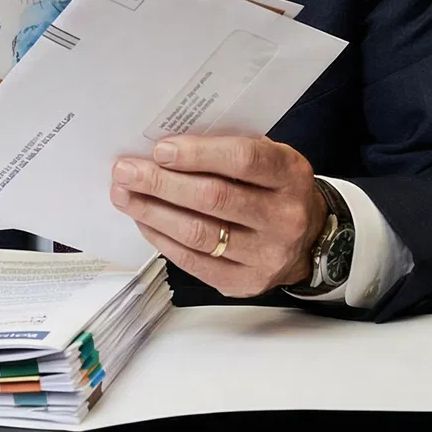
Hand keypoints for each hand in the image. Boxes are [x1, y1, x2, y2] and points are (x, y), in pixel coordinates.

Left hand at [108, 135, 325, 297]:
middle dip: (162, 183)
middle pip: (214, 198)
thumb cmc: (272, 188)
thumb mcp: (266, 158)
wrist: (307, 239)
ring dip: (153, 212)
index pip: (244, 160)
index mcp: (291, 175)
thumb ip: (226, 150)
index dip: (198, 154)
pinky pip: (194, 261)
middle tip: (125, 172)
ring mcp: (267, 254)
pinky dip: (162, 239)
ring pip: (199, 233)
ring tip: (125, 196)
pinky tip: (144, 221)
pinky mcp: (245, 282)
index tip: (160, 150)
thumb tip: (165, 149)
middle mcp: (285, 217)